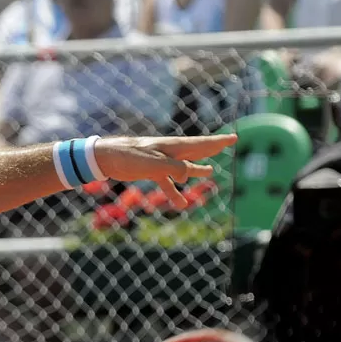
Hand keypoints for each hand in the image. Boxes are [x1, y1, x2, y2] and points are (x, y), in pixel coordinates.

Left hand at [94, 134, 236, 209]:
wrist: (106, 158)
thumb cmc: (129, 157)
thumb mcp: (154, 164)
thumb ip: (174, 168)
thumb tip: (190, 175)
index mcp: (173, 146)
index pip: (201, 143)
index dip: (218, 142)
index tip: (234, 138)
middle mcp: (169, 151)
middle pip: (196, 150)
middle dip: (212, 148)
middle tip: (228, 143)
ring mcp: (160, 161)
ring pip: (184, 165)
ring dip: (196, 169)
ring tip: (210, 172)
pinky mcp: (150, 171)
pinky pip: (167, 182)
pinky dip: (174, 191)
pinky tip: (181, 204)